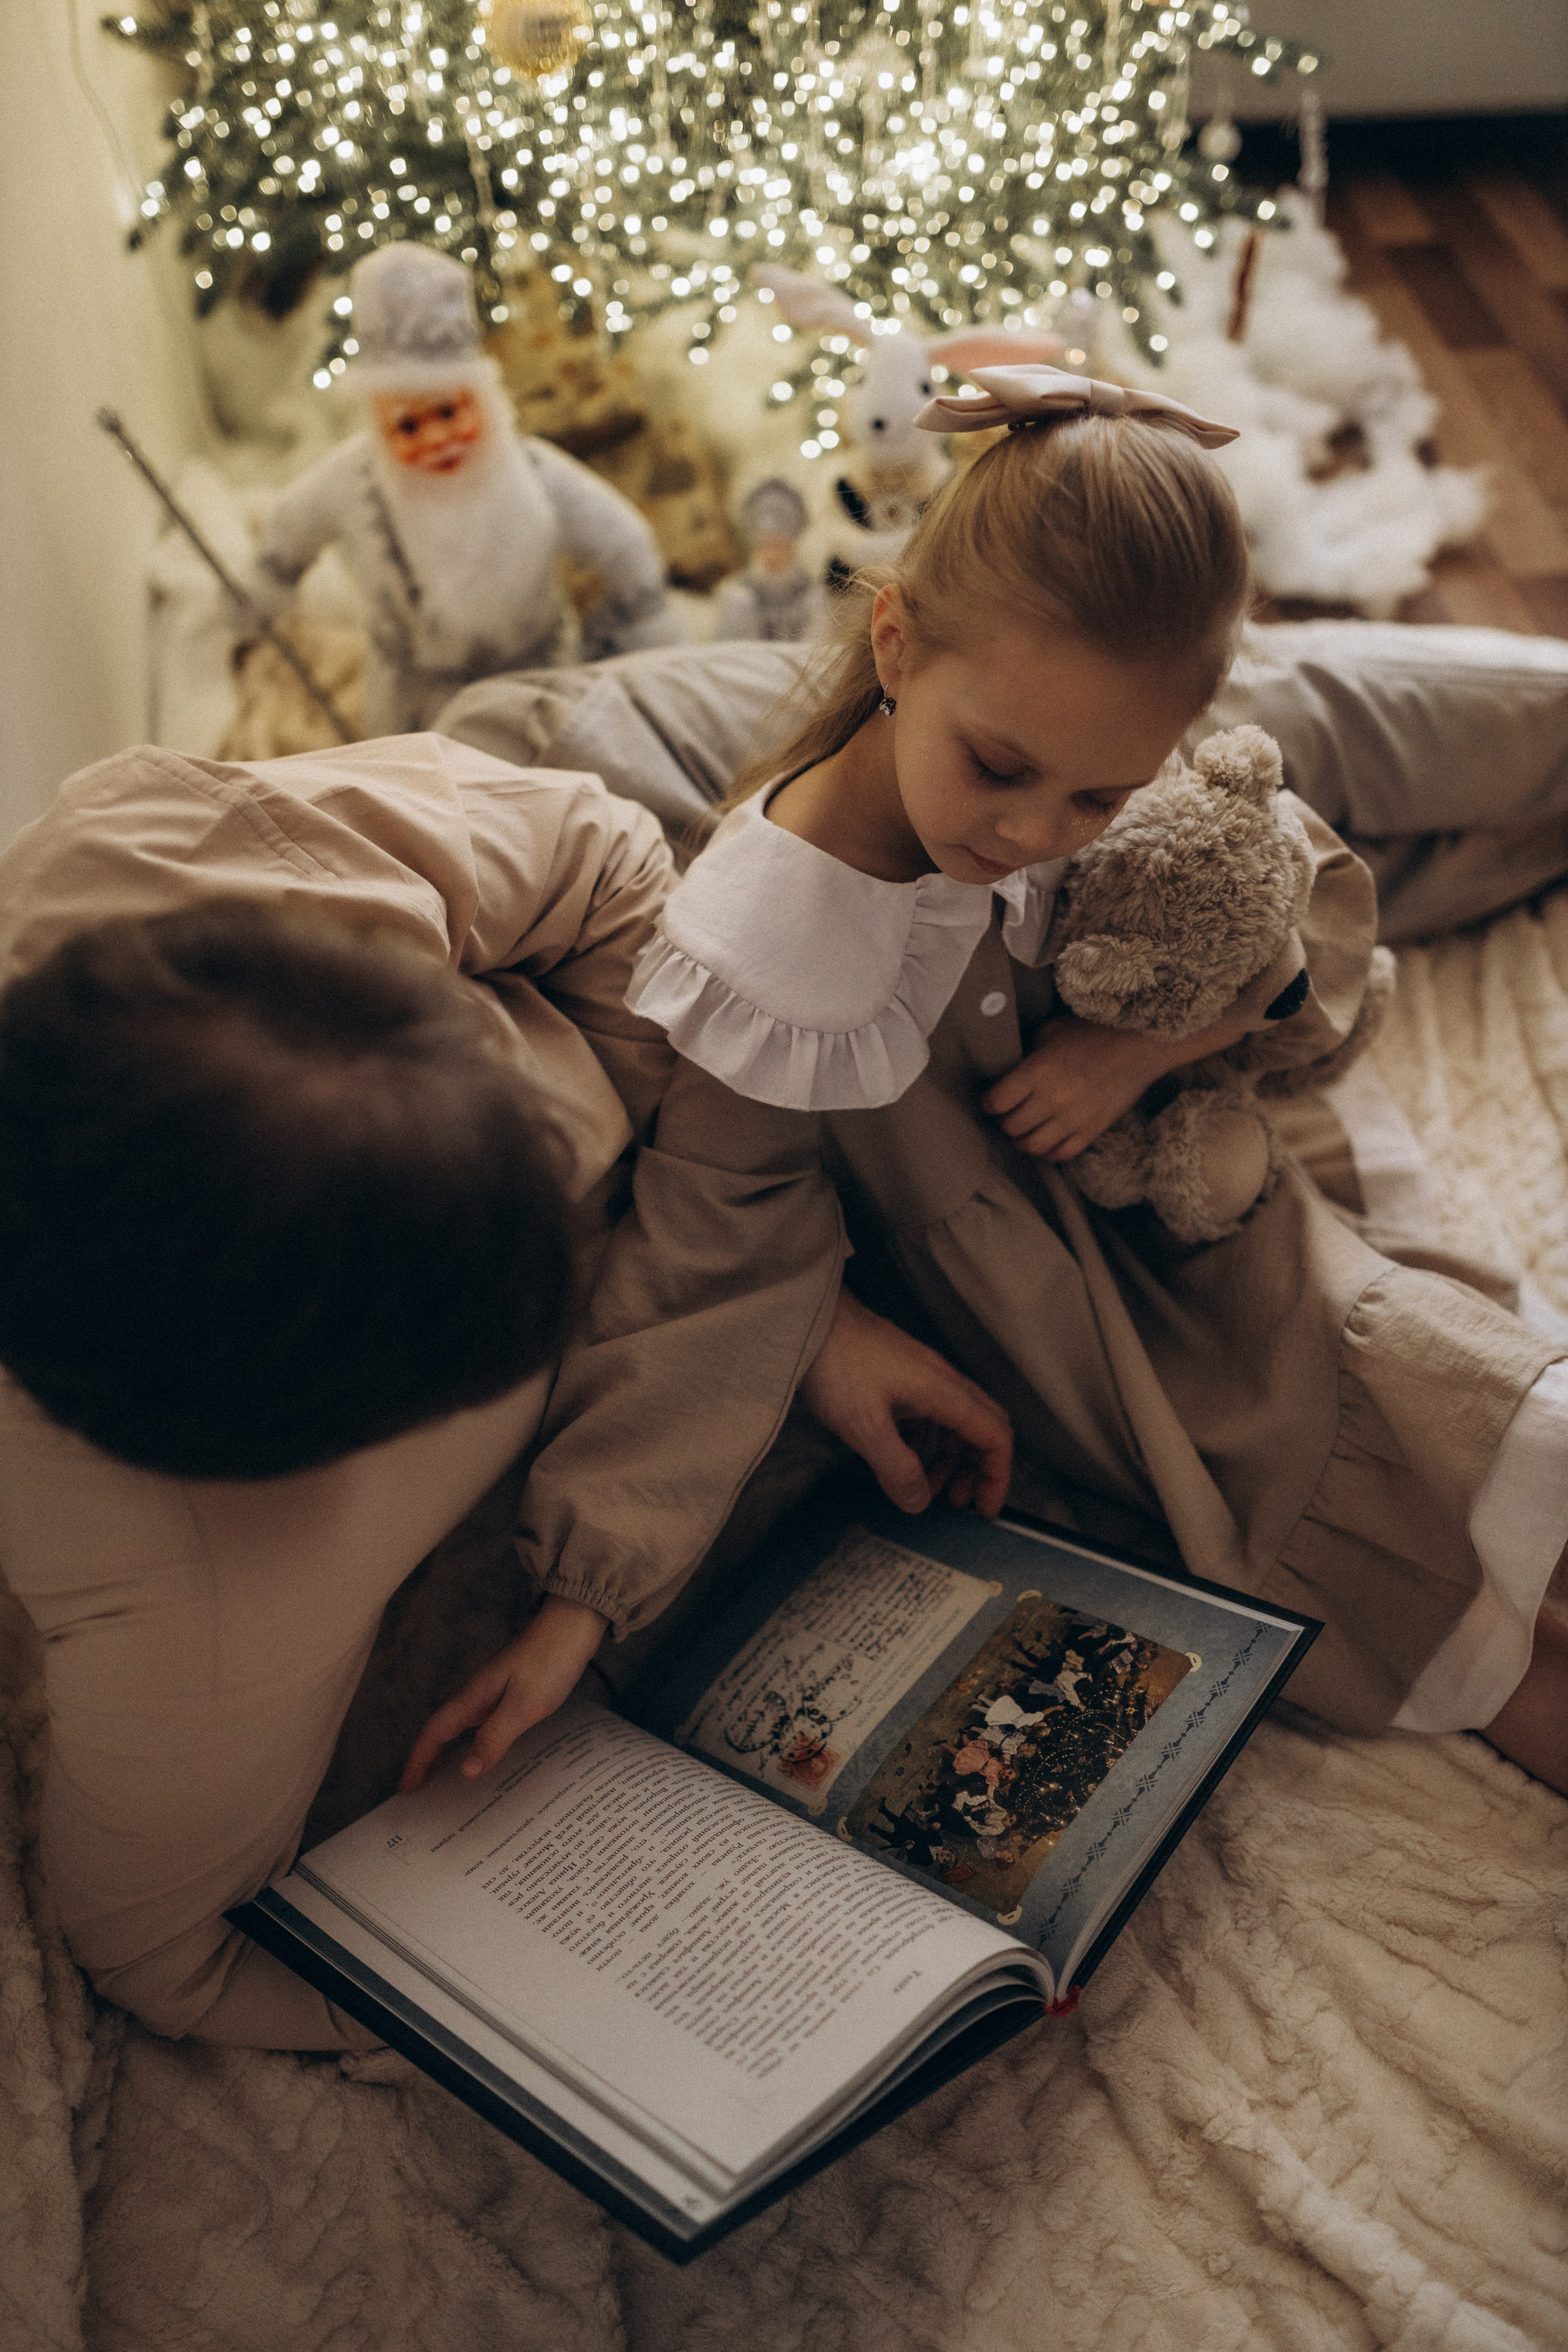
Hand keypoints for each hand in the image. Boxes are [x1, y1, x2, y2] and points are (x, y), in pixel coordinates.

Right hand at [398, 1594, 607, 1792]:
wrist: (573, 1627)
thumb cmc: (548, 1663)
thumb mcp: (523, 1704)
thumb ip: (494, 1736)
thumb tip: (465, 1772)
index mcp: (474, 1697)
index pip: (435, 1731)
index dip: (418, 1759)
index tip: (405, 1788)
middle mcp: (478, 1695)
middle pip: (443, 1730)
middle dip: (428, 1760)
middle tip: (421, 1793)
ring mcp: (494, 1693)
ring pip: (464, 1728)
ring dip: (451, 1754)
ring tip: (452, 1786)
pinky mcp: (512, 1692)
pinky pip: (485, 1726)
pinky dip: (478, 1745)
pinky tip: (492, 1759)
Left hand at [799, 1288, 1012, 1517]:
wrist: (807, 1319)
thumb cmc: (836, 1363)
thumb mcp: (865, 1426)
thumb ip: (897, 1468)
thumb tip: (919, 1502)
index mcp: (944, 1391)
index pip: (995, 1435)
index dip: (997, 1476)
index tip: (984, 1509)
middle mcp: (940, 1380)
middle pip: (982, 1427)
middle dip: (977, 1469)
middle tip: (957, 1501)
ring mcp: (919, 1376)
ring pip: (953, 1422)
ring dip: (949, 1458)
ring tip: (926, 1486)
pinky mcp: (897, 1376)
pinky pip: (925, 1414)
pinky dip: (923, 1442)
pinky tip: (899, 1457)